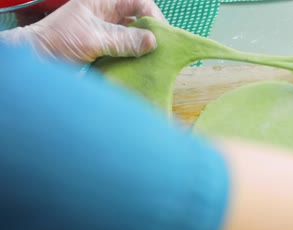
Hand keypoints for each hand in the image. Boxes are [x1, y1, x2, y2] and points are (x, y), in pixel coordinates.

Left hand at [1, 0, 166, 63]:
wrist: (36, 62)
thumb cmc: (57, 41)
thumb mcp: (94, 37)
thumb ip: (124, 40)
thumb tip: (153, 41)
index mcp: (103, 3)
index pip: (138, 2)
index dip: (153, 15)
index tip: (162, 34)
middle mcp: (107, 16)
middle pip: (139, 20)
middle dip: (152, 33)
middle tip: (163, 50)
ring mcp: (106, 34)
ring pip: (135, 38)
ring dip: (145, 49)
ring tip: (155, 61)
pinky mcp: (105, 52)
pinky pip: (127, 53)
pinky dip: (135, 60)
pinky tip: (141, 68)